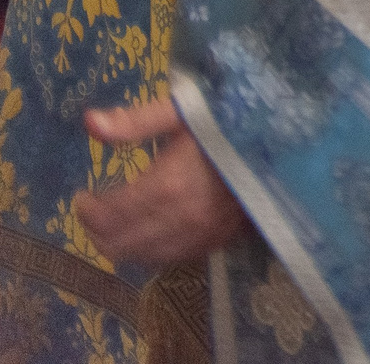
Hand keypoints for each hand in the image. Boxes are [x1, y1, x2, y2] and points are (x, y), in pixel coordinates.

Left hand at [72, 95, 250, 267]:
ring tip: (115, 223)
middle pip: (119, 241)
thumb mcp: (185, 111)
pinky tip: (148, 232)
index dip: (88, 208)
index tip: (83, 195)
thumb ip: (136, 120)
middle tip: (94, 210)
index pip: (109, 213)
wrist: (286, 145)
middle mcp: (181, 218)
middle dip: (97, 228)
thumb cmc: (231, 122)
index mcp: (168, 185)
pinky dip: (148, 250)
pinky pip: (168, 259)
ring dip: (120, 242)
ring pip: (140, 256)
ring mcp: (200, 235)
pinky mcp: (215, 243)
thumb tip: (89, 122)